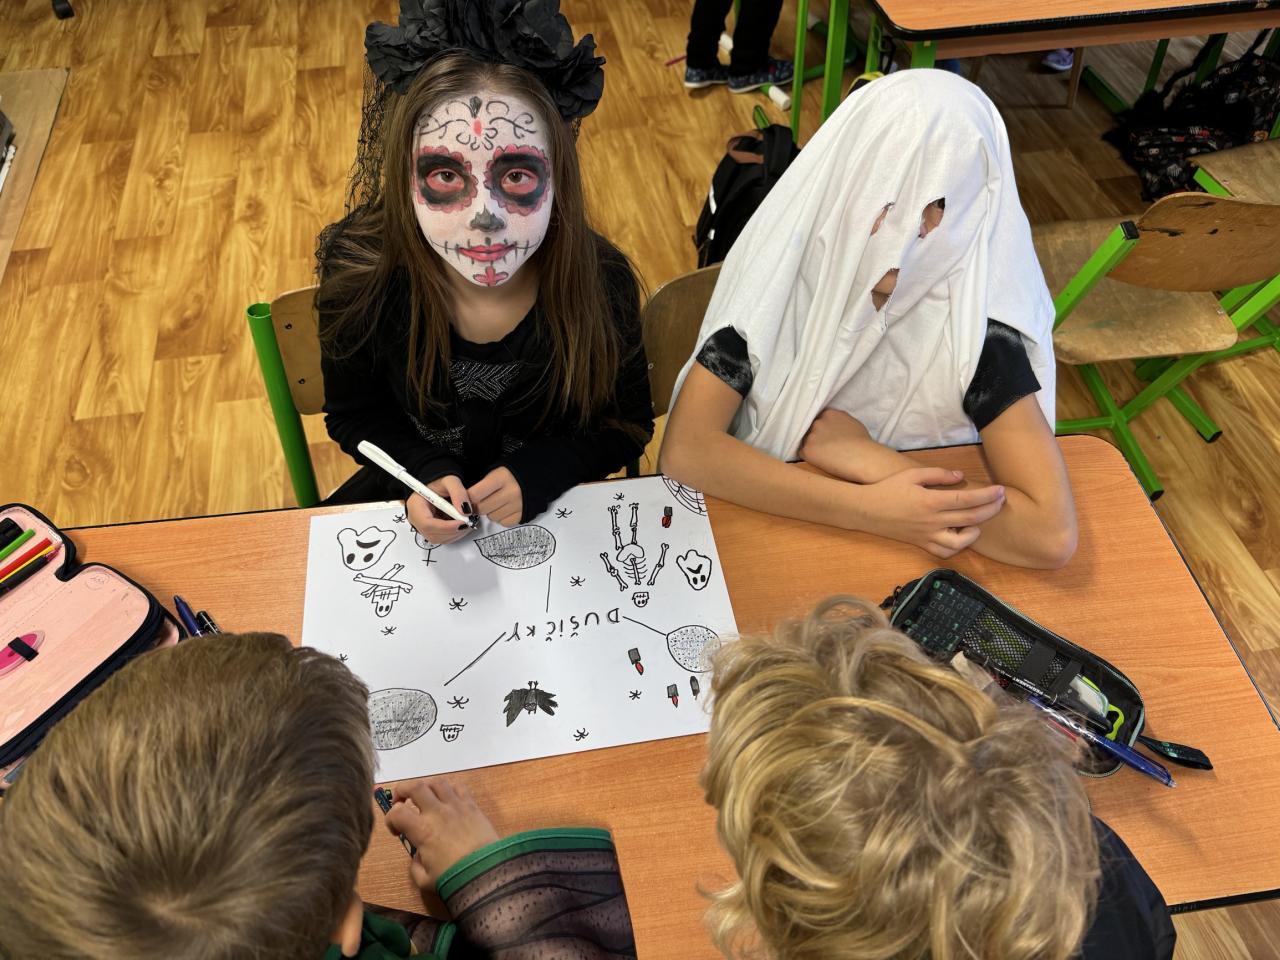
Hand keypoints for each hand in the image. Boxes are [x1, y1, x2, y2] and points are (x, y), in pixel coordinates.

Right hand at [385, 778, 499, 891]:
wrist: (487, 873)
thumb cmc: (455, 878)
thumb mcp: (425, 880)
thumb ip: (415, 866)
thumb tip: (418, 855)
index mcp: (423, 830)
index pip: (397, 812)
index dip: (390, 819)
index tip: (395, 831)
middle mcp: (437, 812)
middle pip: (415, 786)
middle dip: (402, 790)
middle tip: (400, 801)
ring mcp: (456, 805)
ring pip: (437, 782)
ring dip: (425, 786)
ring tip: (423, 796)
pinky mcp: (472, 805)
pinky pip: (459, 786)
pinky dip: (449, 787)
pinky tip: (447, 797)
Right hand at [407, 475, 472, 544]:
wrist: (437, 483)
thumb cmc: (439, 481)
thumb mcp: (450, 480)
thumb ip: (458, 493)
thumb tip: (466, 511)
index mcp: (416, 505)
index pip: (427, 523)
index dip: (446, 526)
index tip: (462, 522)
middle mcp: (416, 518)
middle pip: (432, 534)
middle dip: (453, 531)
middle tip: (469, 522)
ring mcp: (422, 526)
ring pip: (438, 538)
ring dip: (455, 534)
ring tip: (468, 522)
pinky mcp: (431, 529)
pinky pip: (442, 537)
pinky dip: (454, 533)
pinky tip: (462, 523)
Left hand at [467, 467, 522, 526]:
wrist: (538, 476)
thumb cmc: (512, 473)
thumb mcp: (496, 472)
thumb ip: (482, 485)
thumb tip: (467, 502)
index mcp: (501, 477)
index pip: (475, 494)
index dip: (467, 497)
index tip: (466, 498)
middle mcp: (510, 492)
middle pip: (482, 508)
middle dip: (478, 506)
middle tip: (482, 500)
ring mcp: (518, 505)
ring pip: (492, 517)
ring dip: (490, 512)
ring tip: (497, 502)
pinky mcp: (523, 514)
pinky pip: (503, 522)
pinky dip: (501, 517)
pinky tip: (505, 508)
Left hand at [800, 409, 874, 479]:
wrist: (864, 458)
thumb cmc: (863, 443)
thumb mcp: (852, 423)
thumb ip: (838, 421)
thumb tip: (833, 425)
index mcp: (829, 413)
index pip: (818, 419)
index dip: (822, 431)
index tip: (828, 438)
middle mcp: (818, 421)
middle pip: (810, 429)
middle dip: (816, 438)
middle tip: (827, 448)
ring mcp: (811, 435)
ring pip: (806, 441)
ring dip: (813, 448)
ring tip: (827, 456)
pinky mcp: (807, 449)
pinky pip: (803, 453)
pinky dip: (810, 458)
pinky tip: (822, 461)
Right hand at [853, 467, 1004, 558]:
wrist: (866, 510)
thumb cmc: (888, 489)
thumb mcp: (912, 474)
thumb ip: (939, 474)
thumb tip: (961, 476)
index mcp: (930, 501)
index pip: (967, 499)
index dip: (987, 495)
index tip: (1000, 490)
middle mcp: (931, 521)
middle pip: (970, 518)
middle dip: (990, 508)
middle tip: (1001, 500)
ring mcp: (926, 535)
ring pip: (960, 541)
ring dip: (976, 531)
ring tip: (980, 520)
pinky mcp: (921, 544)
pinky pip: (944, 551)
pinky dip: (957, 546)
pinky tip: (962, 535)